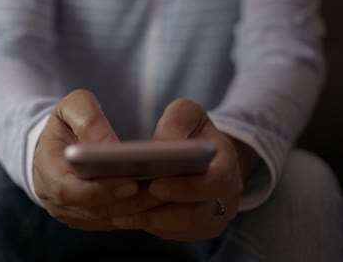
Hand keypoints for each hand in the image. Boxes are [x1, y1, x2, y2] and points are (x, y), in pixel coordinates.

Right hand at [34, 89, 161, 230]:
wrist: (54, 146)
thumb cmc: (65, 124)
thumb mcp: (71, 108)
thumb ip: (88, 120)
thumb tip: (108, 146)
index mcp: (46, 169)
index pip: (69, 190)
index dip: (100, 189)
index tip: (130, 182)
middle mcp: (54, 199)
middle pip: (93, 209)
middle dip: (127, 201)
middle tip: (160, 191)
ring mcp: (71, 213)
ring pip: (106, 218)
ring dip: (136, 209)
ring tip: (166, 195)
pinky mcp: (87, 219)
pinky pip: (112, 221)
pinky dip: (135, 213)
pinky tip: (157, 202)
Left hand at [111, 99, 257, 240]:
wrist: (204, 153)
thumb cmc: (191, 131)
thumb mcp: (186, 114)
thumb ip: (175, 123)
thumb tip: (161, 145)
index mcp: (227, 162)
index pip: (215, 181)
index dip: (186, 187)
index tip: (155, 185)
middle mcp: (227, 194)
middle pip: (200, 213)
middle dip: (165, 212)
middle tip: (131, 206)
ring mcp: (215, 214)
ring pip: (187, 228)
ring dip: (155, 223)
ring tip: (121, 215)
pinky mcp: (200, 228)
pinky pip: (178, 234)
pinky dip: (154, 228)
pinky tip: (127, 219)